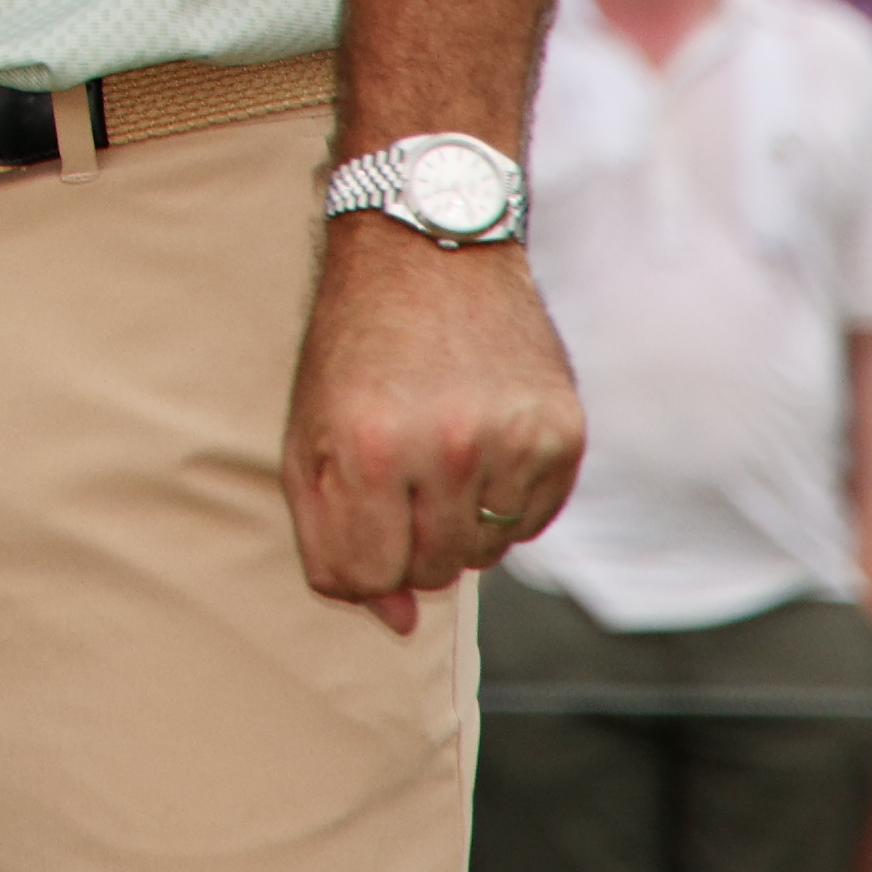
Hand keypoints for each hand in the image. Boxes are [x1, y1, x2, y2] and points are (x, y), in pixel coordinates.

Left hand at [280, 215, 583, 635]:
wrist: (430, 248)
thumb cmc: (356, 347)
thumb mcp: (309, 434)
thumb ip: (331, 540)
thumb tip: (397, 624)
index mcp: (367, 446)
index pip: (368, 575)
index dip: (359, 560)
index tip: (360, 516)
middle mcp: (446, 446)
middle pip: (430, 570)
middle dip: (406, 538)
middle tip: (399, 472)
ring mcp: (513, 440)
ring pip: (485, 552)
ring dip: (457, 521)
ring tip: (439, 449)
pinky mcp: (562, 434)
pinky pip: (533, 522)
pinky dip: (505, 502)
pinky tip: (483, 445)